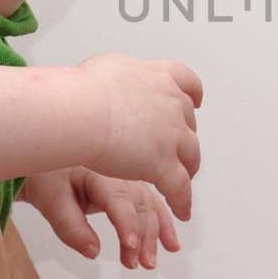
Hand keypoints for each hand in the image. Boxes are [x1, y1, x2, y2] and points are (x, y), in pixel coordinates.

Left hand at [19, 166, 180, 268]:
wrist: (51, 159)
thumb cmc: (49, 178)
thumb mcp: (50, 201)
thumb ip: (70, 228)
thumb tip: (93, 252)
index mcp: (98, 173)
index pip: (118, 200)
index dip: (127, 224)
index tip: (130, 246)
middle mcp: (120, 174)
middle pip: (139, 206)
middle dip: (143, 237)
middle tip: (139, 264)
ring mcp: (130, 179)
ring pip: (150, 208)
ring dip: (155, 236)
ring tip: (150, 262)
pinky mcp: (132, 188)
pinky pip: (153, 205)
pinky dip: (164, 225)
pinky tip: (171, 244)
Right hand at [69, 53, 202, 221]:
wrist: (82, 111)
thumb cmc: (84, 90)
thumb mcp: (109, 67)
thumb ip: (123, 75)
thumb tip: (119, 78)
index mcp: (158, 77)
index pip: (186, 81)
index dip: (191, 94)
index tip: (195, 101)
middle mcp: (171, 103)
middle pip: (188, 122)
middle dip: (183, 136)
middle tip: (175, 148)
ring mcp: (171, 135)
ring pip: (191, 156)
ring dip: (188, 169)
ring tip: (183, 181)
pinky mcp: (163, 164)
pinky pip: (180, 187)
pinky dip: (182, 201)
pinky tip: (182, 211)